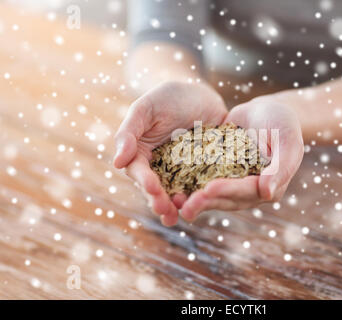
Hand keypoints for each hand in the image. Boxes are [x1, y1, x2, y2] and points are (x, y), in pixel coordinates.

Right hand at [113, 81, 226, 225]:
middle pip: (157, 189)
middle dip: (160, 201)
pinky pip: (201, 185)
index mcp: (141, 155)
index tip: (152, 187)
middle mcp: (160, 168)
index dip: (144, 181)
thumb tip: (117, 162)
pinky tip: (206, 201)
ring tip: (183, 214)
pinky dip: (202, 195)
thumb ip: (129, 133)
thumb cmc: (166, 98)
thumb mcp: (145, 109)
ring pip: (178, 192)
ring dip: (179, 205)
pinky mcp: (203, 171)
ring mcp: (183, 172)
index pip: (139, 172)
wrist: (199, 94)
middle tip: (165, 211)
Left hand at [180, 95, 303, 220]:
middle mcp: (248, 190)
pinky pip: (201, 179)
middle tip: (184, 204)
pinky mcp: (216, 172)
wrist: (266, 111)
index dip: (228, 191)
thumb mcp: (287, 141)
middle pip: (225, 198)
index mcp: (267, 186)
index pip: (247, 192)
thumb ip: (282, 167)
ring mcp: (231, 182)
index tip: (209, 189)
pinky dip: (187, 183)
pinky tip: (169, 184)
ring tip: (173, 201)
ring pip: (211, 194)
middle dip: (205, 201)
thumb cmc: (283, 124)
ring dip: (193, 198)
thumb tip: (268, 194)